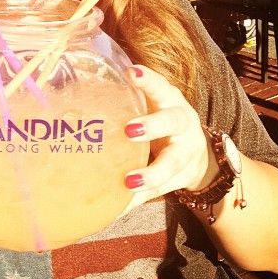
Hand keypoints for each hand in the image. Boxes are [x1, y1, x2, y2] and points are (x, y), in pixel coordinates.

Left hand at [122, 65, 212, 207]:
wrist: (199, 154)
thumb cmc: (161, 122)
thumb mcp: (153, 105)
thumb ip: (128, 98)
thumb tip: (78, 89)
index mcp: (170, 101)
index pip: (160, 86)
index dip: (148, 80)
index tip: (131, 72)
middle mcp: (182, 123)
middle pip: (172, 121)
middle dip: (152, 125)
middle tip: (129, 130)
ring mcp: (186, 152)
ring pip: (172, 162)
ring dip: (151, 173)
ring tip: (130, 182)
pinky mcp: (183, 177)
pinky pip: (162, 190)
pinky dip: (141, 198)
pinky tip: (121, 206)